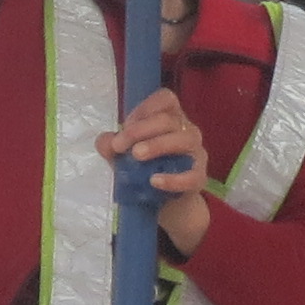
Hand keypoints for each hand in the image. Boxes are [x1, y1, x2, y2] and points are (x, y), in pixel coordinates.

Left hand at [94, 85, 214, 254]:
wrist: (164, 204)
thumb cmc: (145, 170)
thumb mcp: (124, 157)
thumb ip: (112, 146)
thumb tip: (105, 141)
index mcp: (170, 118)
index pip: (166, 99)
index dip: (145, 107)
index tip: (125, 124)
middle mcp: (187, 130)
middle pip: (168, 119)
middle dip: (140, 130)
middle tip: (119, 146)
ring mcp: (196, 153)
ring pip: (184, 139)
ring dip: (158, 145)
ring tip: (136, 156)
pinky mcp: (199, 177)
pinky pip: (191, 175)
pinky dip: (173, 178)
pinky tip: (154, 181)